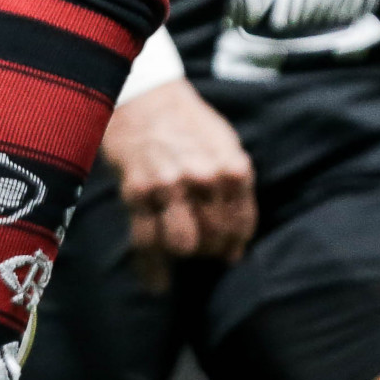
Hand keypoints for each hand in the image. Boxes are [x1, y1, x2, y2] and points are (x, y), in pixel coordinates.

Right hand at [101, 79, 256, 291]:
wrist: (145, 97)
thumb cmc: (188, 122)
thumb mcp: (224, 144)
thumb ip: (234, 188)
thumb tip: (237, 242)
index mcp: (230, 166)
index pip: (242, 225)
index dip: (235, 242)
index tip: (229, 250)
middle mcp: (202, 178)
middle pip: (214, 239)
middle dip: (210, 250)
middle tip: (203, 247)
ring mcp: (168, 185)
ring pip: (183, 245)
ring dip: (183, 253)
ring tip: (181, 248)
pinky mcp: (137, 191)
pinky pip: (146, 242)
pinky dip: (151, 269)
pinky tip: (156, 282)